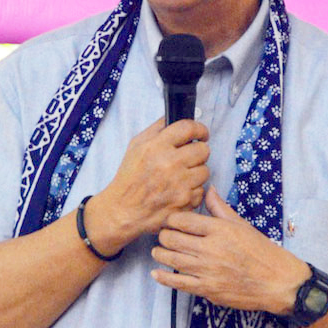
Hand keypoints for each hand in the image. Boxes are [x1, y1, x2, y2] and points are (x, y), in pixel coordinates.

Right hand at [89, 118, 209, 249]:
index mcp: (156, 146)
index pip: (189, 128)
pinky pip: (200, 191)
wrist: (122, 210)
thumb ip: (157, 129)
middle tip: (191, 157)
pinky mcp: (184, 202)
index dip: (200, 129)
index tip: (201, 134)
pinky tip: (180, 191)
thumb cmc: (129, 178)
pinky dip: (192, 192)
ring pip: (205, 171)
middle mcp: (169, 163)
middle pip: (203, 150)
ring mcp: (179, 184)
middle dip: (199, 152)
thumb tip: (174, 117)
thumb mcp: (136, 146)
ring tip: (183, 176)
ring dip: (196, 173)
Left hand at [150, 186, 310, 314]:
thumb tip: (208, 189)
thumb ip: (221, 208)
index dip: (171, 219)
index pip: (183, 220)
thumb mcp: (242, 225)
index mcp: (219, 230)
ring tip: (157, 251)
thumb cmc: (261, 251)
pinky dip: (164, 278)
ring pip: (173, 260)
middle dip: (163, 236)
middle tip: (162, 235)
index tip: (169, 220)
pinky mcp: (208, 289)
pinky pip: (179, 283)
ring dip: (160, 254)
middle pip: (173, 239)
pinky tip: (156, 273)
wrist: (277, 282)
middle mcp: (211, 249)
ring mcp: (208, 271)